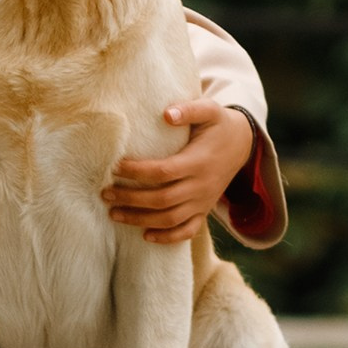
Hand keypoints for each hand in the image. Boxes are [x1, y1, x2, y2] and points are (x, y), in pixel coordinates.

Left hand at [103, 99, 256, 245]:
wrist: (243, 144)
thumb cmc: (218, 125)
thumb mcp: (209, 110)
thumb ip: (189, 109)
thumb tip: (166, 114)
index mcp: (198, 162)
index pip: (163, 172)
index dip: (137, 172)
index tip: (114, 167)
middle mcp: (201, 186)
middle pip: (162, 200)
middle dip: (131, 199)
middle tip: (105, 193)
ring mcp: (203, 201)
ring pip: (170, 219)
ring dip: (140, 220)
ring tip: (114, 214)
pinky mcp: (204, 210)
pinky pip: (187, 231)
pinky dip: (167, 238)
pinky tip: (145, 236)